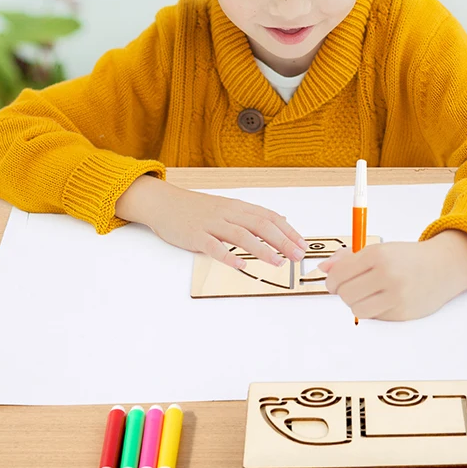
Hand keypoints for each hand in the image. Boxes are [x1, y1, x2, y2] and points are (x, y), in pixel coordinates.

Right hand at [115, 174, 307, 267]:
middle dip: (283, 241)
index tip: (302, 244)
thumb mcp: (226, 208)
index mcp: (237, 207)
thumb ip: (249, 216)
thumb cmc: (195, 209)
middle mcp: (228, 213)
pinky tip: (241, 265)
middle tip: (297, 255)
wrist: (164, 203)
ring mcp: (211, 224)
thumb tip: (277, 221)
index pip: (269, 217)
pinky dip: (228, 256)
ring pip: (241, 235)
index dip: (288, 231)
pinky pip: (214, 246)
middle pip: (260, 225)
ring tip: (278, 262)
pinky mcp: (195, 235)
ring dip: (262, 249)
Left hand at [317, 230, 466, 320]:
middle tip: (351, 288)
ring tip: (366, 295)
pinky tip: (383, 299)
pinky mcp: (403, 313)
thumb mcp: (379, 249)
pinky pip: (374, 317)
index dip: (331, 281)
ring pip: (357, 309)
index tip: (333, 282)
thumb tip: (323, 269)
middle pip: (345, 294)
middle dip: (343, 292)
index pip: (339, 274)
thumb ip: (348, 258)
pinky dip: (373, 310)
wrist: (443, 266)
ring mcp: (396, 296)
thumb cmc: (407, 257)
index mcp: (377, 254)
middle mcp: (387, 274)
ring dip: (356, 304)